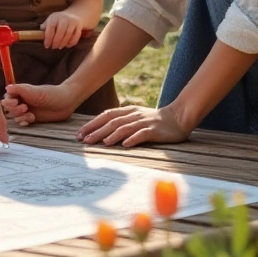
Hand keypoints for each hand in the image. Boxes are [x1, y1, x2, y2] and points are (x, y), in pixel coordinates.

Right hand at [1, 82, 77, 125]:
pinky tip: (30, 120)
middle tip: (25, 108)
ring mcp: (27, 110)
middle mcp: (22, 101)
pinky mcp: (32, 119)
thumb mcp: (36, 91)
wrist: (66, 103)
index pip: (7, 97)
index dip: (9, 101)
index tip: (16, 102)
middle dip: (15, 110)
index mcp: (21, 92)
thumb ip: (20, 89)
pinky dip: (24, 122)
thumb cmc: (52, 94)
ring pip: (15, 116)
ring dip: (20, 117)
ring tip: (31, 115)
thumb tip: (7, 87)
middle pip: (9, 108)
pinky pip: (22, 123)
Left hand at [40, 12, 83, 48]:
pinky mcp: (79, 25)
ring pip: (69, 34)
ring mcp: (73, 21)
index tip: (46, 45)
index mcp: (55, 17)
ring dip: (64, 42)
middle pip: (61, 31)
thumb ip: (44, 27)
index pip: (51, 27)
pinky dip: (72, 42)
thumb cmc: (57, 21)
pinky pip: (76, 36)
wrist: (73, 15)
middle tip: (54, 47)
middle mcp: (64, 18)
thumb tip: (37, 35)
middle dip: (56, 41)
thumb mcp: (50, 21)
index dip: (48, 38)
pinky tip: (67, 46)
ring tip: (60, 47)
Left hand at [76, 104, 191, 147]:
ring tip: (101, 143)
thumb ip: (121, 122)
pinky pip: (142, 134)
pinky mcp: (154, 130)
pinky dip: (132, 139)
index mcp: (127, 111)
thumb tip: (102, 132)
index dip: (92, 124)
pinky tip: (124, 145)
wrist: (178, 117)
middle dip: (96, 131)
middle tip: (84, 140)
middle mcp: (133, 115)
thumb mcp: (135, 117)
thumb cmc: (154, 120)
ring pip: (124, 128)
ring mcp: (144, 122)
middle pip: (111, 122)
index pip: (105, 116)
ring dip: (111, 135)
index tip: (80, 134)